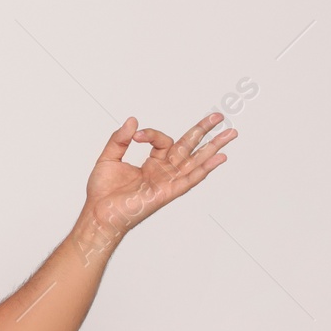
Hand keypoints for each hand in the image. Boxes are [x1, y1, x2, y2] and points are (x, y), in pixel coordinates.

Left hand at [82, 111, 236, 243]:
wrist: (99, 213)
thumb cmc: (103, 192)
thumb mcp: (109, 158)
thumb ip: (120, 139)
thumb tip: (133, 121)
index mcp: (152, 164)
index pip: (163, 141)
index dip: (151, 134)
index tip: (136, 136)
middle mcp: (163, 172)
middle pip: (189, 147)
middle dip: (204, 131)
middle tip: (220, 116)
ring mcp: (168, 182)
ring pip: (195, 161)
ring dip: (213, 147)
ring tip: (231, 133)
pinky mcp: (167, 192)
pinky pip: (190, 179)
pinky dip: (205, 168)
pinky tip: (220, 158)